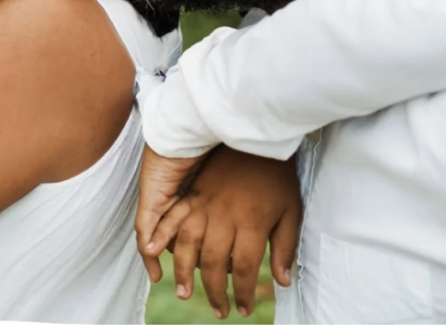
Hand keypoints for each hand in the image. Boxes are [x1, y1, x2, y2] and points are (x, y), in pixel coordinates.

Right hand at [145, 146, 301, 319]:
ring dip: (183, 271)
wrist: (255, 137)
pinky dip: (161, 235)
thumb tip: (282, 281)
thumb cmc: (277, 175)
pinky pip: (172, 218)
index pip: (245, 269)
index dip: (242, 293)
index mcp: (252, 223)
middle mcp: (224, 217)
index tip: (243, 308)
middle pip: (213, 263)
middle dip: (214, 291)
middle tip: (218, 310)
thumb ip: (284, 247)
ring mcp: (204, 204)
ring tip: (184, 293)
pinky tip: (154, 251)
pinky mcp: (192, 194)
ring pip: (188, 244)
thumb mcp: (291, 211)